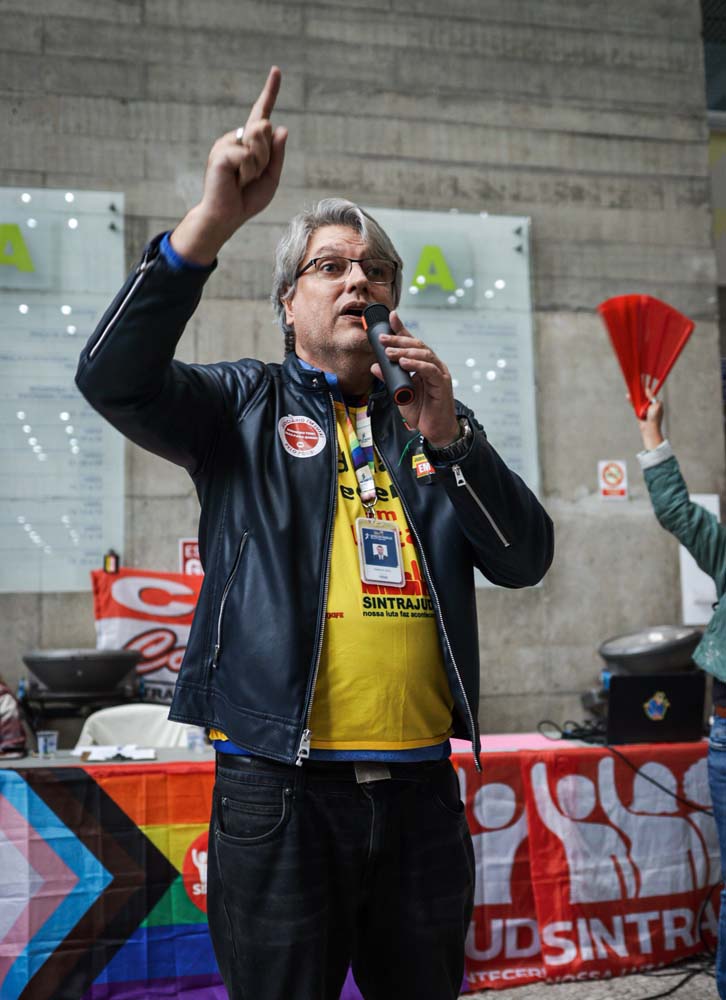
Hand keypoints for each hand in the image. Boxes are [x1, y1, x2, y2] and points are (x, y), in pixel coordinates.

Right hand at [171, 67, 286, 263]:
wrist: (226, 216)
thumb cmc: (246, 199)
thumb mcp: (270, 178)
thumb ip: (277, 154)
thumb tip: (281, 127)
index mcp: (249, 142)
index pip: (262, 112)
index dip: (270, 91)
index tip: (276, 70)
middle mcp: (237, 137)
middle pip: (266, 130)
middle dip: (267, 157)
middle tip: (252, 177)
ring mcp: (226, 143)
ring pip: (258, 141)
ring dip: (258, 166)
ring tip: (243, 180)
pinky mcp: (220, 153)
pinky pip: (247, 156)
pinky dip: (247, 172)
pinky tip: (235, 182)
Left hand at [371, 311, 458, 446]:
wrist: (436, 431)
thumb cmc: (422, 412)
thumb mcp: (400, 393)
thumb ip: (390, 379)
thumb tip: (374, 366)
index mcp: (424, 365)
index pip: (413, 343)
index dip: (402, 329)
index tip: (391, 317)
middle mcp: (434, 366)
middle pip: (417, 345)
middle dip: (399, 339)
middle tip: (382, 339)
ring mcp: (439, 373)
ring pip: (424, 354)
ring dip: (405, 351)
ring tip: (389, 352)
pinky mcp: (442, 384)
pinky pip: (429, 370)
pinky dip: (416, 364)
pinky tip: (404, 362)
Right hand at [634, 390, 664, 449]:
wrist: (650, 429)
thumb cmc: (655, 417)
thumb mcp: (655, 405)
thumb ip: (651, 397)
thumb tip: (647, 389)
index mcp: (656, 403)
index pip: (651, 394)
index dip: (646, 390)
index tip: (642, 384)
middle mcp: (651, 406)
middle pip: (644, 397)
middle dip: (639, 392)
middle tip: (635, 385)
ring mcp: (644, 409)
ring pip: (639, 401)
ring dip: (635, 396)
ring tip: (631, 390)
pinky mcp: (639, 413)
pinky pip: (635, 406)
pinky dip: (632, 401)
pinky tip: (629, 396)